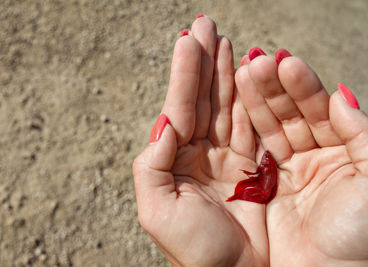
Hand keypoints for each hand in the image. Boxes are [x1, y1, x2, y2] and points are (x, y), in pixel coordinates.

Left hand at [133, 17, 269, 265]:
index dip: (184, 74)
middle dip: (203, 62)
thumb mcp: (156, 210)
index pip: (180, 107)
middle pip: (202, 98)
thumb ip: (152, 164)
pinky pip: (251, 122)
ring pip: (226, 104)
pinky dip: (249, 96)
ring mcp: (227, 154)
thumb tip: (163, 123)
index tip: (188, 40)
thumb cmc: (195, 250)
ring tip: (223, 39)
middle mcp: (199, 152)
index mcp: (175, 160)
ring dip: (224, 71)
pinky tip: (245, 70)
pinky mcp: (254, 162)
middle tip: (204, 24)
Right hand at [236, 50, 367, 265]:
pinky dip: (244, 129)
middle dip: (274, 88)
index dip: (303, 87)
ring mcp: (286, 172)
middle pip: (291, 115)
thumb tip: (341, 96)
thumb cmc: (360, 236)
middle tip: (256, 62)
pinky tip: (235, 105)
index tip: (286, 63)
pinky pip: (254, 152)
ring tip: (243, 72)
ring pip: (270, 129)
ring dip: (256, 101)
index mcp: (344, 153)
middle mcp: (314, 158)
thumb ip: (362, 134)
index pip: (320, 111)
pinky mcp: (264, 188)